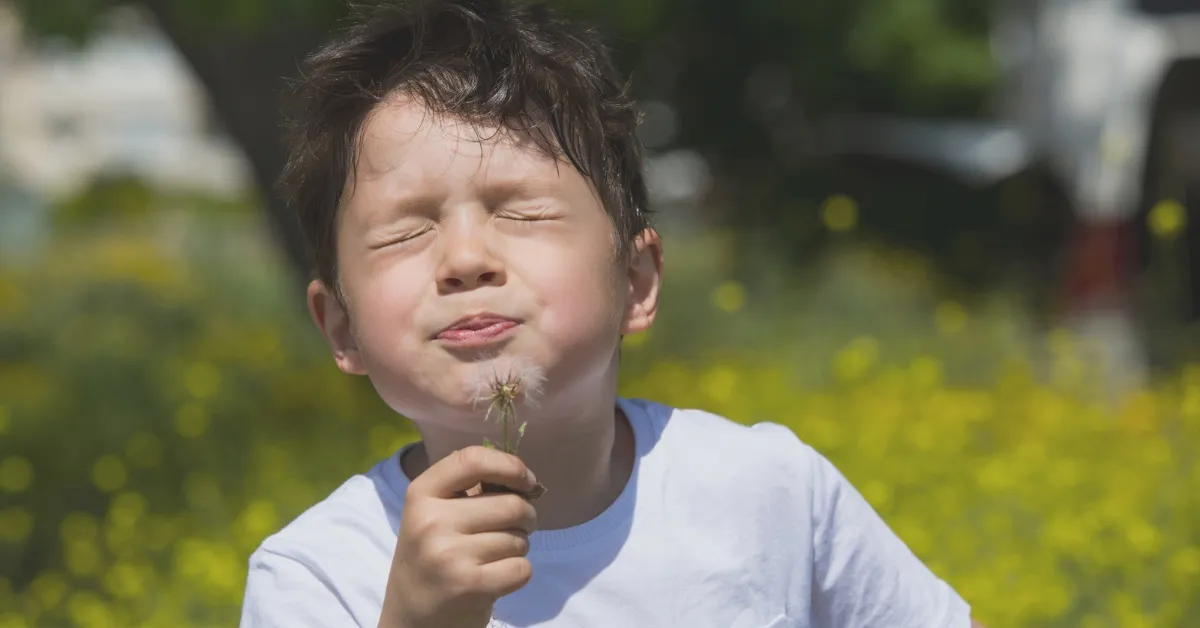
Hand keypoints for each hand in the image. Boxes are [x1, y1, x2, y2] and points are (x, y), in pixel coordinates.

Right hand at [378, 446, 538, 627]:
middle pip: (511, 504)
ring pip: (519, 538)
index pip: (473, 459)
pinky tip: (496, 577)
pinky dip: (518, 572)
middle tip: (517, 527)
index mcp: (420, 495)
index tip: (526, 480)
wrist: (411, 618)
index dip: (510, 466)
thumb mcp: (432, 515)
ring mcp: (449, 555)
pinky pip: (522, 568)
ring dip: (518, 547)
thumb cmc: (431, 558)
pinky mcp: (469, 586)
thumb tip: (523, 477)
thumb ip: (468, 490)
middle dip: (526, 516)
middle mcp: (431, 522)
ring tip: (495, 556)